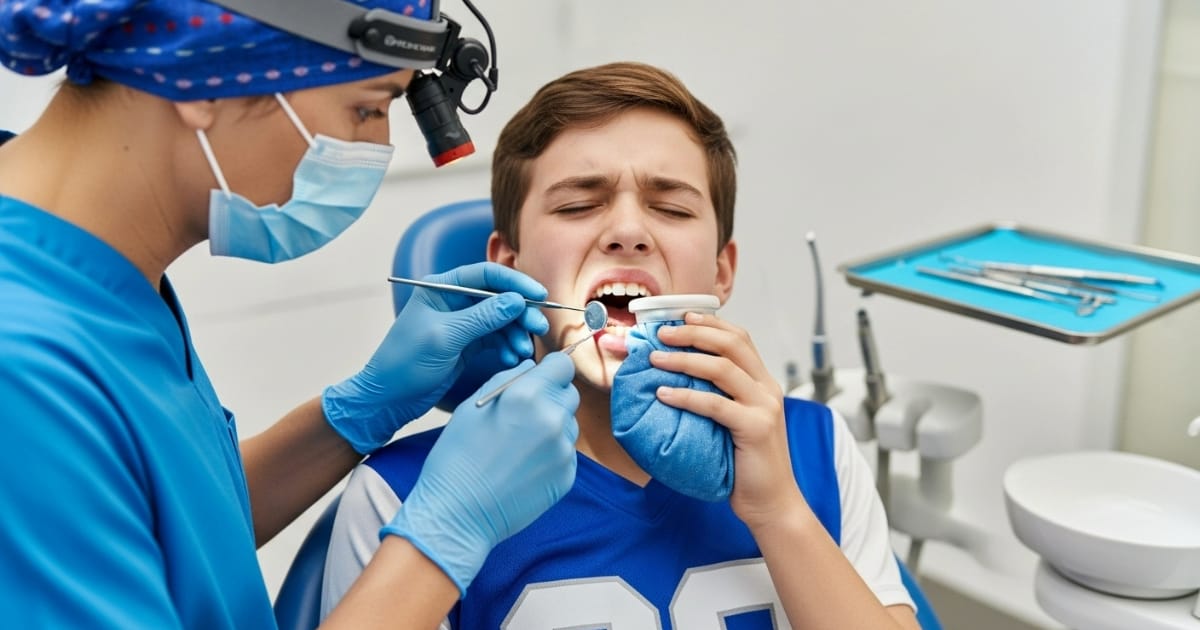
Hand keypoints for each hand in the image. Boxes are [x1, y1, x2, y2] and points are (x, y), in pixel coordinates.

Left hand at [323, 262, 549, 453]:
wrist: (389, 398)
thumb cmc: (405, 362)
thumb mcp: (445, 337)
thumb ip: (482, 318)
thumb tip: (516, 301)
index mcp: (442, 288)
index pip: (486, 274)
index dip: (515, 282)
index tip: (538, 294)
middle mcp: (454, 300)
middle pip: (499, 297)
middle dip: (521, 312)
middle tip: (539, 327)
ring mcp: (463, 322)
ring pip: (501, 319)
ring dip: (516, 333)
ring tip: (524, 351)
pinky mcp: (468, 343)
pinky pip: (496, 339)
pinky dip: (507, 347)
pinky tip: (512, 359)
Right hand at [380, 353, 579, 594]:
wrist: (458, 514)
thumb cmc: (457, 458)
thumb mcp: (473, 407)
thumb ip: (507, 380)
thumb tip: (532, 368)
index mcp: (527, 396)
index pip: (563, 365)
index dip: (550, 371)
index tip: (539, 380)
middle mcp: (553, 419)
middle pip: (569, 394)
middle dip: (551, 398)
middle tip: (523, 416)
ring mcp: (563, 451)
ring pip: (569, 424)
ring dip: (552, 427)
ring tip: (519, 446)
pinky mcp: (567, 476)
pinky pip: (566, 453)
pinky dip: (551, 454)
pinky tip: (524, 466)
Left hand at [649, 312, 803, 526]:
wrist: (772, 504)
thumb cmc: (744, 465)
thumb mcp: (732, 422)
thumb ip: (716, 398)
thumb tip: (671, 379)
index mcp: (763, 382)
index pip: (739, 338)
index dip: (709, 323)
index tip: (679, 316)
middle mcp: (767, 389)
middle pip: (732, 344)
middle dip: (694, 332)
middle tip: (662, 333)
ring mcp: (765, 407)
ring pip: (723, 368)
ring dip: (684, 359)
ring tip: (655, 359)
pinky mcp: (756, 428)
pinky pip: (716, 405)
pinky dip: (687, 396)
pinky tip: (664, 394)